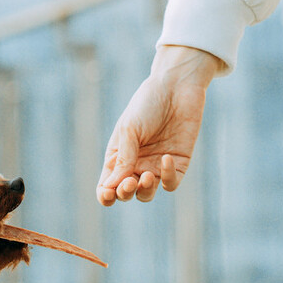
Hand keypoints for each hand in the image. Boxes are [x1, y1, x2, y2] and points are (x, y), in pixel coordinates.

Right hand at [97, 46, 221, 205]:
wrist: (177, 87)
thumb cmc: (147, 104)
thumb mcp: (129, 130)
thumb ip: (123, 159)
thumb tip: (111, 187)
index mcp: (118, 157)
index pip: (107, 186)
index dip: (105, 195)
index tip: (109, 193)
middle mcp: (135, 165)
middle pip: (126, 193)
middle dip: (124, 193)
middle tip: (129, 182)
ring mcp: (156, 166)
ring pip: (147, 194)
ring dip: (144, 191)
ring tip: (147, 176)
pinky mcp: (177, 164)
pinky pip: (170, 183)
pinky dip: (167, 177)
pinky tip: (166, 159)